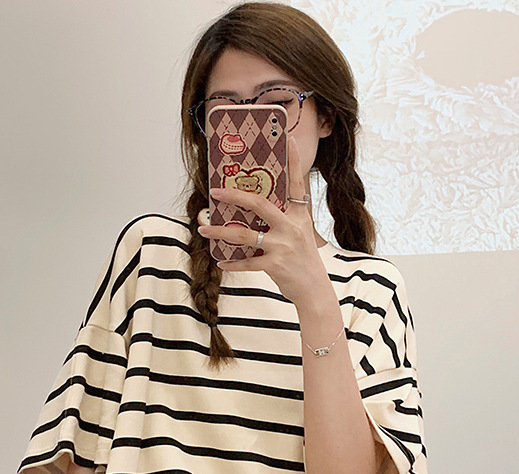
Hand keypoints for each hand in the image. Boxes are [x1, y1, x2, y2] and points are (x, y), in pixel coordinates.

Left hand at [198, 137, 331, 309]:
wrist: (314, 290)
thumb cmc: (304, 260)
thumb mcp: (301, 234)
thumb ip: (284, 219)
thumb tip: (256, 207)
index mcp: (299, 215)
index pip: (297, 183)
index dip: (294, 161)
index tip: (290, 139)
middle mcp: (291, 227)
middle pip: (259, 204)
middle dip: (234, 195)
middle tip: (215, 191)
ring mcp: (283, 246)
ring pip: (244, 234)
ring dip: (220, 233)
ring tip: (204, 230)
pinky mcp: (275, 265)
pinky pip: (247, 262)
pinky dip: (233, 263)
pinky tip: (222, 262)